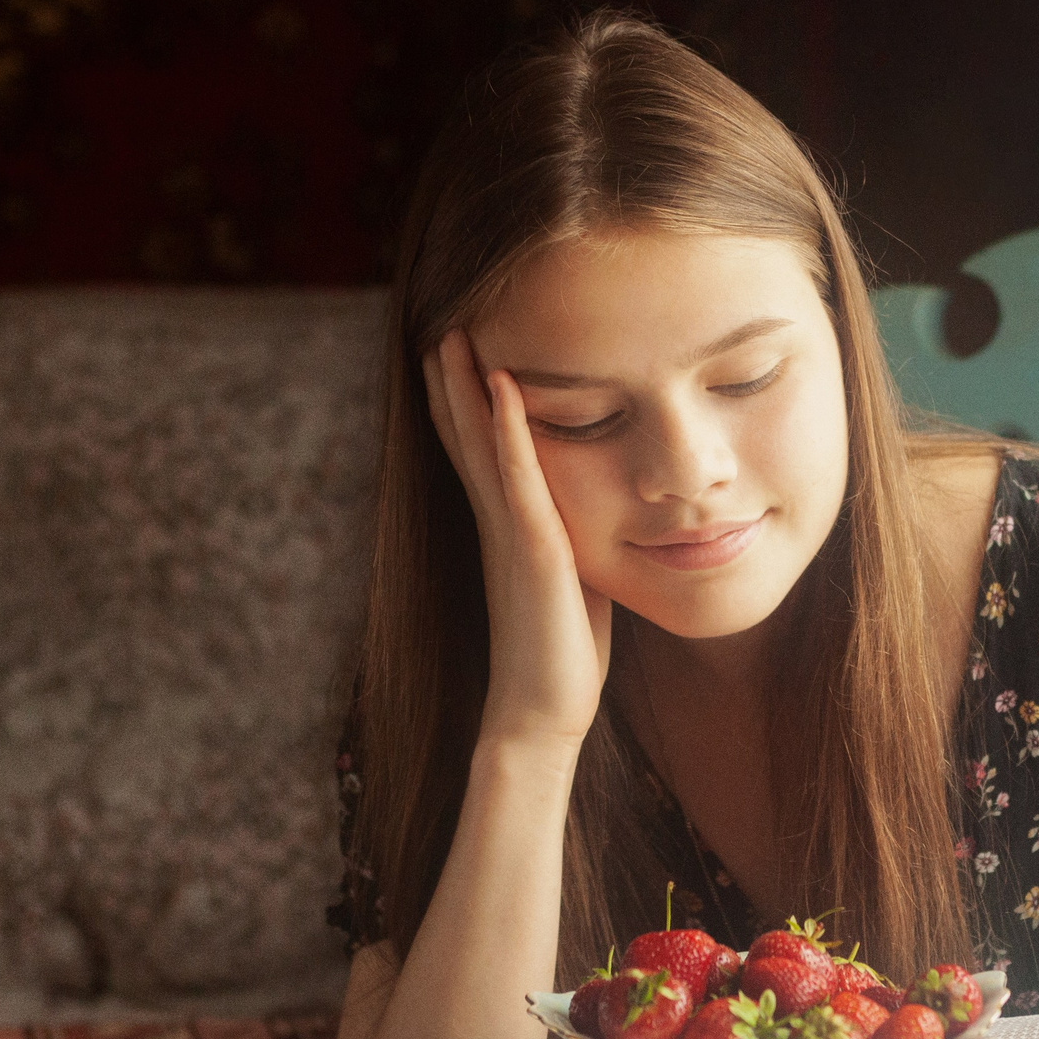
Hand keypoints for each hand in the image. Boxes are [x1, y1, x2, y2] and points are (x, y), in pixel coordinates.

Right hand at [424, 328, 612, 752]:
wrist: (541, 713)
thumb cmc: (562, 653)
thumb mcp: (571, 581)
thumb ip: (571, 542)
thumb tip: (597, 515)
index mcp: (508, 528)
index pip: (479, 453)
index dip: (465, 404)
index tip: (460, 353)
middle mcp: (498, 523)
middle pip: (466, 437)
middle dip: (453, 382)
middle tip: (441, 325)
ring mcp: (510, 533)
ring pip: (479, 446)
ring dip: (466, 389)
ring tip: (454, 336)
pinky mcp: (532, 549)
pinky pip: (517, 478)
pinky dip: (507, 428)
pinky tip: (503, 385)